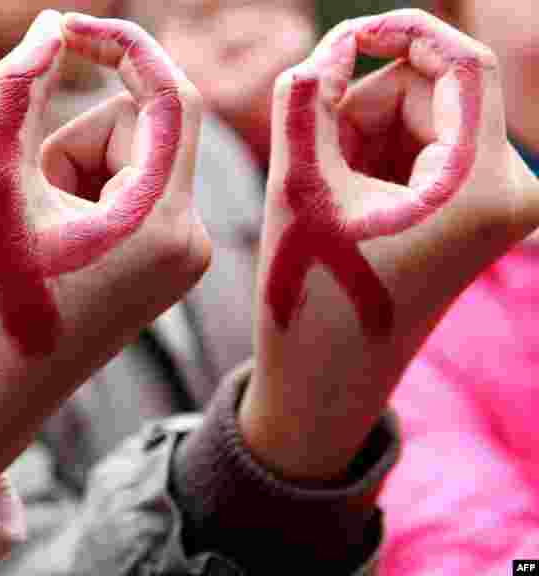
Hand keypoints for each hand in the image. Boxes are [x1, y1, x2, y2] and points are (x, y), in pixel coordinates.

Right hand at [0, 11, 208, 498]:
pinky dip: (85, 197)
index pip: (168, 96)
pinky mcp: (165, 266)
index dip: (120, 46)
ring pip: (131, 159)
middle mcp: (191, 242)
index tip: (66, 29)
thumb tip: (49, 27)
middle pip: (140, 128)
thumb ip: (16, 90)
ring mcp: (182, 257)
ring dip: (72, 170)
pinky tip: (50, 245)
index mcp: (160, 225)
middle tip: (23, 194)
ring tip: (33, 231)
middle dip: (72, 139)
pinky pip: (133, 192)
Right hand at [242, 10, 538, 481]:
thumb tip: (327, 50)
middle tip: (301, 158)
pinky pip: (419, 149)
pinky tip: (334, 200)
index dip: (396, 33)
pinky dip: (369, 156)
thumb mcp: (297, 190)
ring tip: (315, 194)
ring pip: (418, 118)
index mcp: (483, 186)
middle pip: (429, 92)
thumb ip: (306, 101)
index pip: (459, 64)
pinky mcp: (470, 214)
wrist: (325, 385)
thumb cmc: (311, 297)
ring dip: (356, 134)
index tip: (337, 36)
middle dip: (358, 106)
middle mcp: (507, 190)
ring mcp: (492, 204)